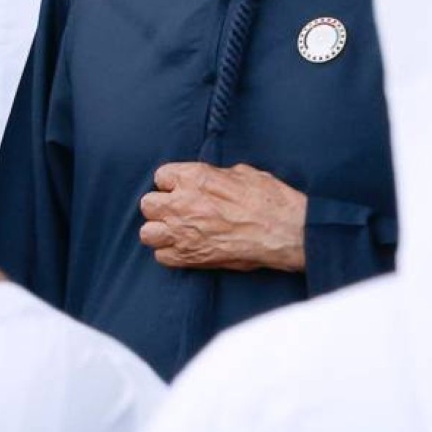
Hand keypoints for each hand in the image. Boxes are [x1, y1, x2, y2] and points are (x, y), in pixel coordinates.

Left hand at [138, 162, 305, 272]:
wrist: (285, 231)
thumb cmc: (269, 199)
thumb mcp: (241, 173)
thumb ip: (214, 176)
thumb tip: (207, 180)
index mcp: (194, 178)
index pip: (161, 176)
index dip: (172, 183)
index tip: (181, 189)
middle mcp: (182, 204)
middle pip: (147, 205)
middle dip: (160, 207)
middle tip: (177, 211)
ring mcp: (183, 233)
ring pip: (147, 233)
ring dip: (159, 231)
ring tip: (176, 231)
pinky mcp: (191, 257)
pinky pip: (162, 257)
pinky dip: (170, 254)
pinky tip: (185, 248)